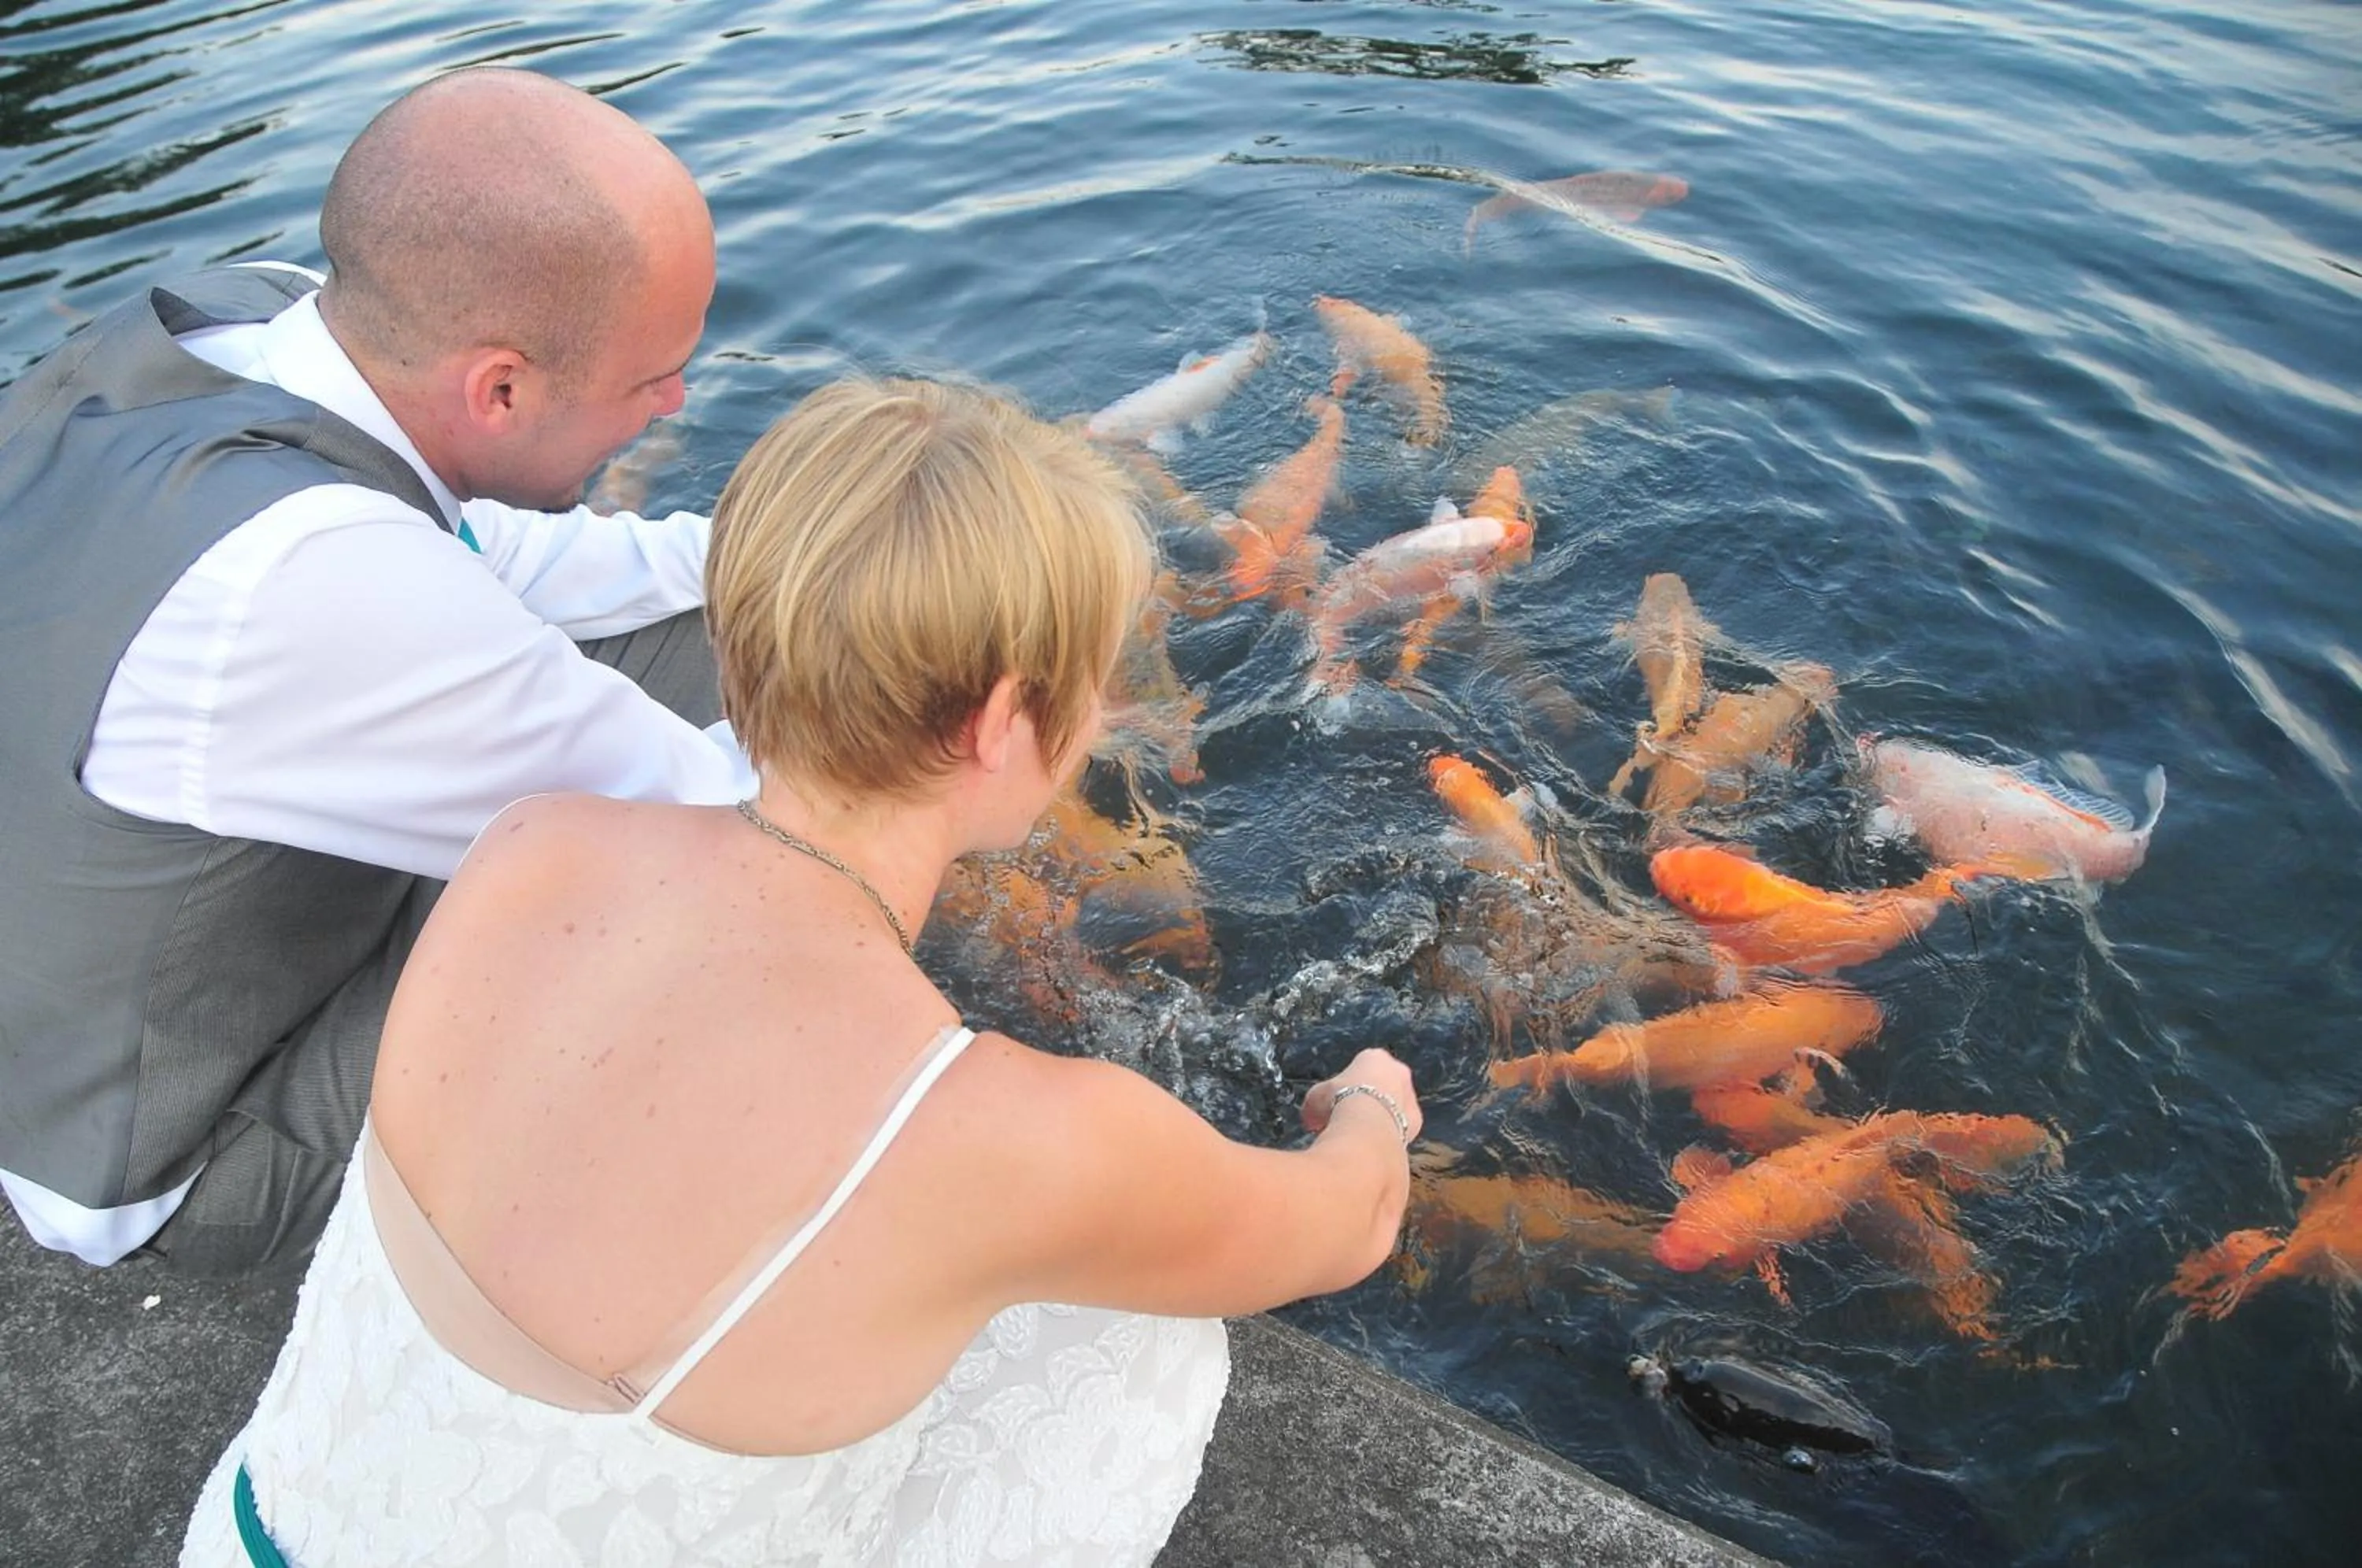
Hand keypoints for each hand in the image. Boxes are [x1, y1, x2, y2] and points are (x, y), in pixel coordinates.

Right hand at [1302, 1048, 1421, 1144]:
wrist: (1365, 1130)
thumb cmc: (1338, 1103)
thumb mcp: (1315, 1098)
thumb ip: (1317, 1104)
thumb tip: (1312, 1118)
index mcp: (1376, 1057)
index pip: (1363, 1067)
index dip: (1347, 1085)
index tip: (1336, 1100)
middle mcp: (1399, 1073)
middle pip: (1382, 1086)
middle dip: (1367, 1101)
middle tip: (1348, 1118)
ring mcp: (1411, 1098)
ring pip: (1393, 1108)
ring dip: (1379, 1120)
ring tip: (1357, 1137)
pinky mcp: (1415, 1124)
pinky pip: (1397, 1128)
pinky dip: (1385, 1137)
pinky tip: (1369, 1149)